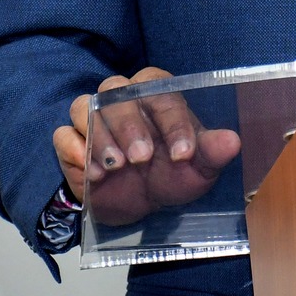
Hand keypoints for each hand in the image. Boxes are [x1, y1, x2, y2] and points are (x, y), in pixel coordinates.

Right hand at [53, 67, 241, 226]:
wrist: (142, 203)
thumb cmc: (171, 174)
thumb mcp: (197, 168)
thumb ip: (212, 152)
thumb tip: (232, 141)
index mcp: (156, 95)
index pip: (161, 93)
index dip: (173, 122)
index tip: (183, 155)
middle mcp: (122, 99)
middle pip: (116, 92)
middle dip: (129, 126)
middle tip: (141, 158)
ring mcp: (94, 119)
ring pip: (85, 107)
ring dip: (100, 135)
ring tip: (115, 167)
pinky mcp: (72, 144)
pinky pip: (63, 135)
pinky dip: (75, 149)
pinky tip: (92, 173)